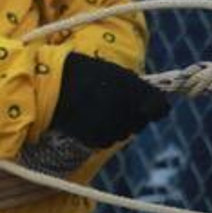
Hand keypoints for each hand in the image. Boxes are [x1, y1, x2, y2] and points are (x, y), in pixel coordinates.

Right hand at [49, 52, 170, 148]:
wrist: (51, 84)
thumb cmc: (82, 73)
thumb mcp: (115, 74)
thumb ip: (136, 89)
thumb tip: (152, 105)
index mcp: (138, 92)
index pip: (160, 108)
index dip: (154, 107)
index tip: (146, 105)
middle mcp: (131, 112)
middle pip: (140, 122)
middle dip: (131, 116)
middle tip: (110, 103)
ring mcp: (115, 128)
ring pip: (123, 133)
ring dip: (115, 126)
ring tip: (94, 111)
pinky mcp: (98, 139)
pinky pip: (106, 140)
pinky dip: (99, 133)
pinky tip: (86, 121)